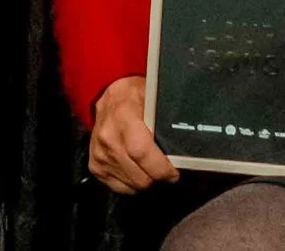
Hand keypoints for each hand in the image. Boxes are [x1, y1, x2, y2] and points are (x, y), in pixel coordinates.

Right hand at [87, 76, 178, 194]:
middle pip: (140, 176)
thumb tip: (189, 139)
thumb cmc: (133, 96)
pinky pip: (121, 187)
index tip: (174, 171)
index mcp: (124, 117)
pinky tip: (135, 166)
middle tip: (164, 166)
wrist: (108, 98)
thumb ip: (166, 119)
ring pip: (133, 185)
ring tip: (149, 162)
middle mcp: (109, 137)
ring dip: (145, 178)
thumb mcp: (152, 97)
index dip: (162, 168)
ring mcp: (100, 154)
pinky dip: (132, 181)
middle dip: (157, 175)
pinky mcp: (96, 166)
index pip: (142, 152)